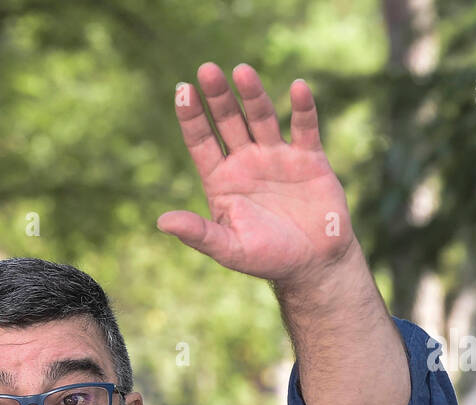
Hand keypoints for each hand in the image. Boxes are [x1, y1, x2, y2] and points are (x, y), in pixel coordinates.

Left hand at [158, 63, 355, 287]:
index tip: (182, 91)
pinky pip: (304, 127)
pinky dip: (302, 108)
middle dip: (219, 97)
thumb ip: (198, 233)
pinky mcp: (309, 158)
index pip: (201, 142)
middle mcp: (247, 162)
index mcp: (222, 180)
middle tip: (207, 69)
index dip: (191, 117)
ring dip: (253, 95)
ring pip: (262, 117)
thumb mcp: (229, 249)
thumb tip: (161, 222)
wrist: (314, 264)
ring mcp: (277, 156)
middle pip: (228, 122)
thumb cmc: (267, 258)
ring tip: (243, 71)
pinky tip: (297, 88)